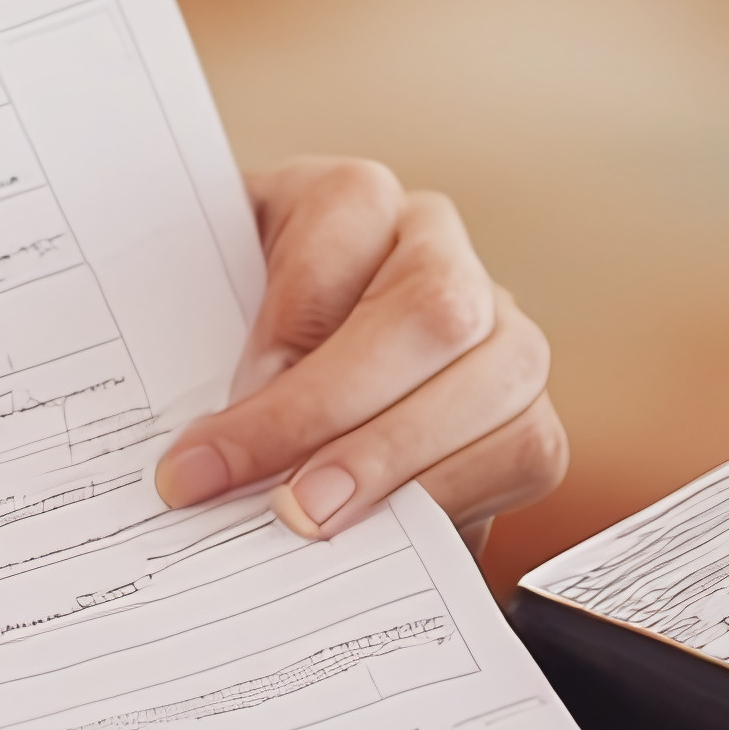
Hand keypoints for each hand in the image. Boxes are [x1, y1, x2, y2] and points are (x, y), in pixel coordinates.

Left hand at [146, 158, 565, 548]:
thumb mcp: (202, 323)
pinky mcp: (525, 405)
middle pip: (433, 310)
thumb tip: (203, 465)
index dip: (288, 330)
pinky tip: (385, 532)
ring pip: (498, 380)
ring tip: (320, 525)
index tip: (215, 434)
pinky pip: (526, 447)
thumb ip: (202, 362)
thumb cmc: (225, 343)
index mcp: (347, 197)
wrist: (280, 391)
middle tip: (282, 501)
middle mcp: (435, 243)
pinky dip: (454, 498)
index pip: (345, 223)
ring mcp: (496, 319)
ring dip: (403, 467)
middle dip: (347, 418)